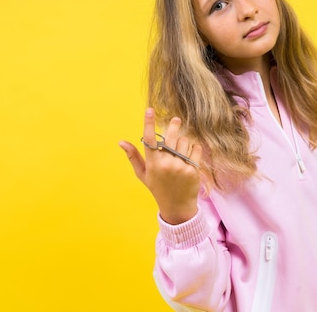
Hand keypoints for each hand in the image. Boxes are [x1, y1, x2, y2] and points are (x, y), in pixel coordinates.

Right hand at [119, 108, 202, 224]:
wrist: (177, 206)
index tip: (149, 110)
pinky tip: (190, 156)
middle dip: (174, 125)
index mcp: (152, 164)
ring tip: (180, 152)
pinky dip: (194, 149)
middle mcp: (166, 164)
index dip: (148, 123)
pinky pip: (195, 148)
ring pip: (184, 141)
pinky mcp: (193, 169)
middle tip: (176, 120)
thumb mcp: (143, 174)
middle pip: (170, 136)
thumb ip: (133, 156)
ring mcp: (180, 166)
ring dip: (183, 142)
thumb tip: (121, 141)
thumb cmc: (158, 187)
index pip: (148, 139)